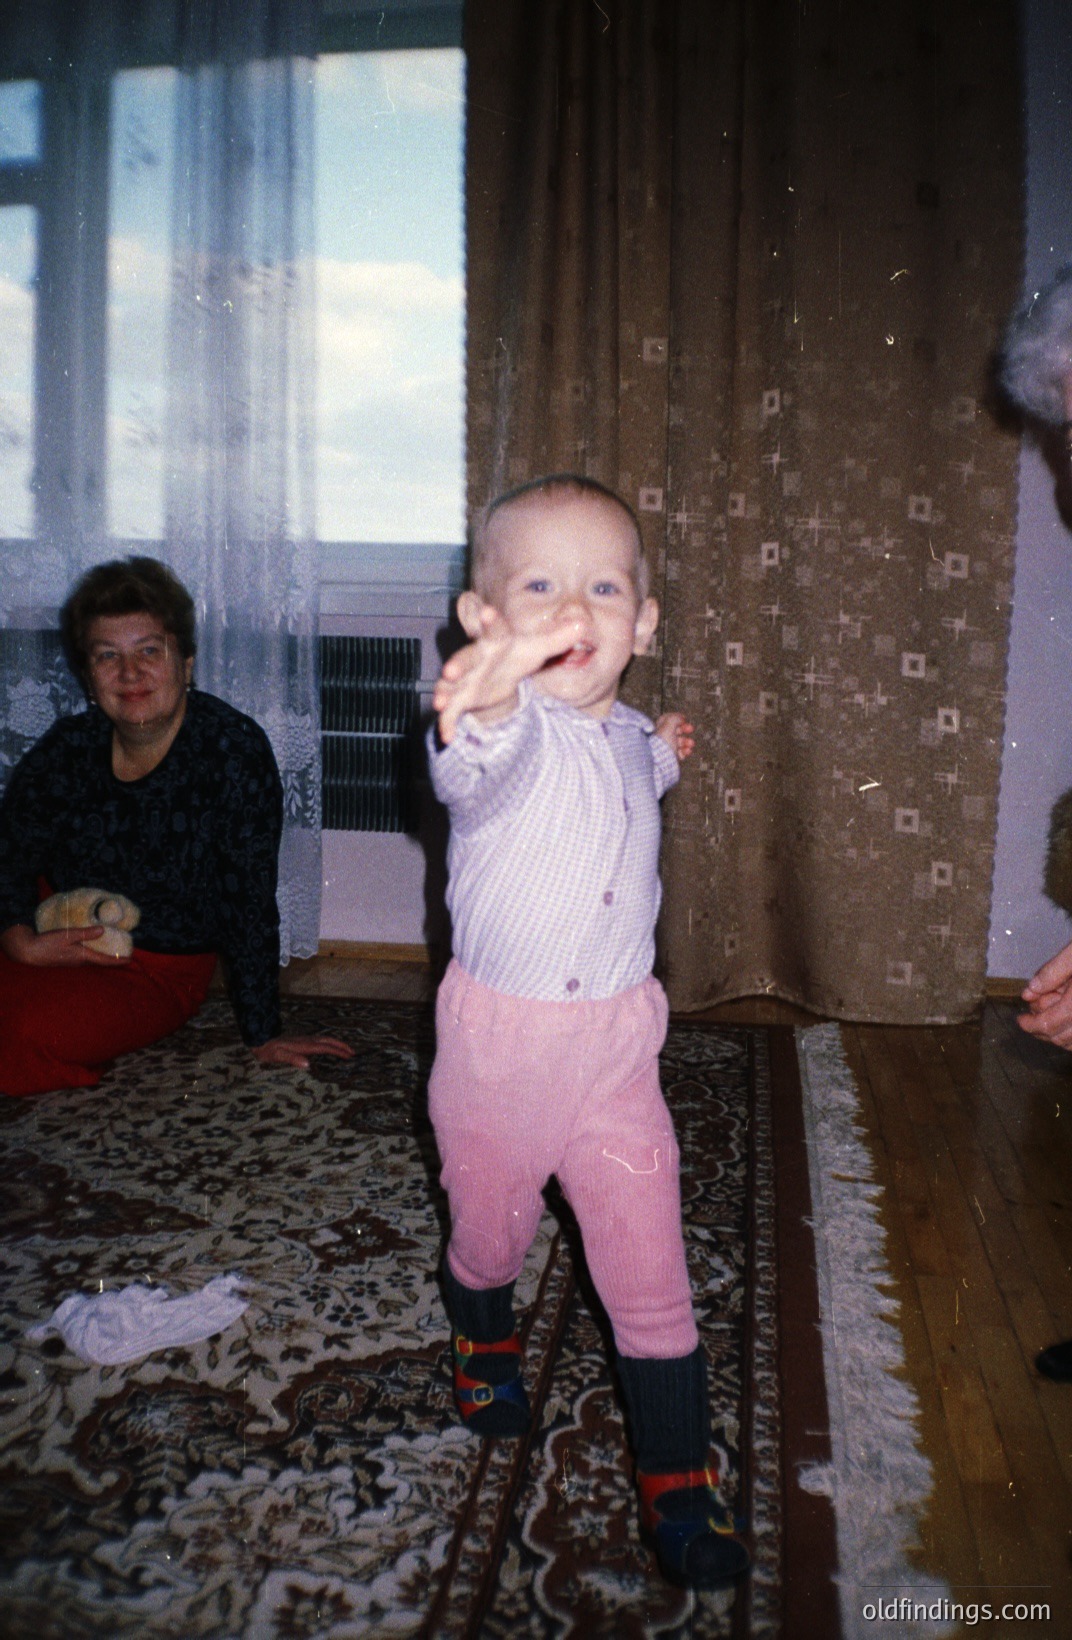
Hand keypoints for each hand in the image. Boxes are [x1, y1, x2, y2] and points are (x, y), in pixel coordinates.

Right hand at [0, 922, 128, 965]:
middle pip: (100, 961)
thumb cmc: (47, 944)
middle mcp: (80, 961)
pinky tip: (92, 947)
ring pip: (92, 959)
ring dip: (103, 956)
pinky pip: (84, 957)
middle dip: (113, 959)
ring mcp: (73, 961)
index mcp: (82, 956)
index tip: (130, 959)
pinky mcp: (67, 958)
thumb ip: (85, 933)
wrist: (29, 952)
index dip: (118, 960)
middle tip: (124, 954)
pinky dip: (93, 953)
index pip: (105, 961)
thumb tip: (103, 930)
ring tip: (112, 950)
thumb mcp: (67, 935)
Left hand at [250, 1034, 353, 1069]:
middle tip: (353, 1052)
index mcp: (303, 1045)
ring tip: (345, 1050)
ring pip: (324, 1039)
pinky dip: (328, 1043)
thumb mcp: (277, 1056)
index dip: (338, 1051)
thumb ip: (292, 1059)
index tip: (349, 1056)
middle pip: (328, 1041)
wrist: (260, 1039)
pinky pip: (319, 1041)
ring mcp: (303, 1040)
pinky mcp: (300, 1041)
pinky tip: (328, 1048)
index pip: (325, 1048)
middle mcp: (306, 1041)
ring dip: (336, 1043)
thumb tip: (308, 1064)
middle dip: (341, 1045)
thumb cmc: (268, 1050)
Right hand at [433, 604, 583, 744]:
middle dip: (457, 664)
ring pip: (451, 685)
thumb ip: (557, 638)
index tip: (487, 613)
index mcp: (496, 640)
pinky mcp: (461, 699)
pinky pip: (452, 712)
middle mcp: (475, 657)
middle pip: (465, 658)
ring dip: (444, 692)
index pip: (495, 629)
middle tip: (450, 670)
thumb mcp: (537, 648)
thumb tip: (582, 626)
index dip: (490, 621)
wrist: (498, 675)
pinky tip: (447, 737)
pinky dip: (448, 723)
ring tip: (440, 702)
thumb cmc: (515, 656)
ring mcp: (464, 679)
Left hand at [655, 712, 694, 762]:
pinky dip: (685, 752)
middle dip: (685, 729)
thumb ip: (675, 718)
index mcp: (659, 729)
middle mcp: (662, 738)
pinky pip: (679, 753)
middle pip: (675, 731)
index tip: (684, 719)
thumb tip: (681, 718)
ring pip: (679, 743)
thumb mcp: (669, 725)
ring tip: (691, 744)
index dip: (677, 718)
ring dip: (687, 742)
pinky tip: (687, 752)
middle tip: (691, 729)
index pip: (667, 720)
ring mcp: (666, 748)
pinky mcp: (670, 757)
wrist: (659, 761)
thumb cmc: (662, 743)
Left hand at [1018, 939, 1071, 1047]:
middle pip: (1061, 1037)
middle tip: (1033, 1014)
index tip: (1021, 1020)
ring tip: (1051, 1015)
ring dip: (1059, 1034)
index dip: (1030, 1025)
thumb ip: (1052, 972)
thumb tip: (1029, 992)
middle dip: (1042, 1029)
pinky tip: (1070, 1021)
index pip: (1049, 1024)